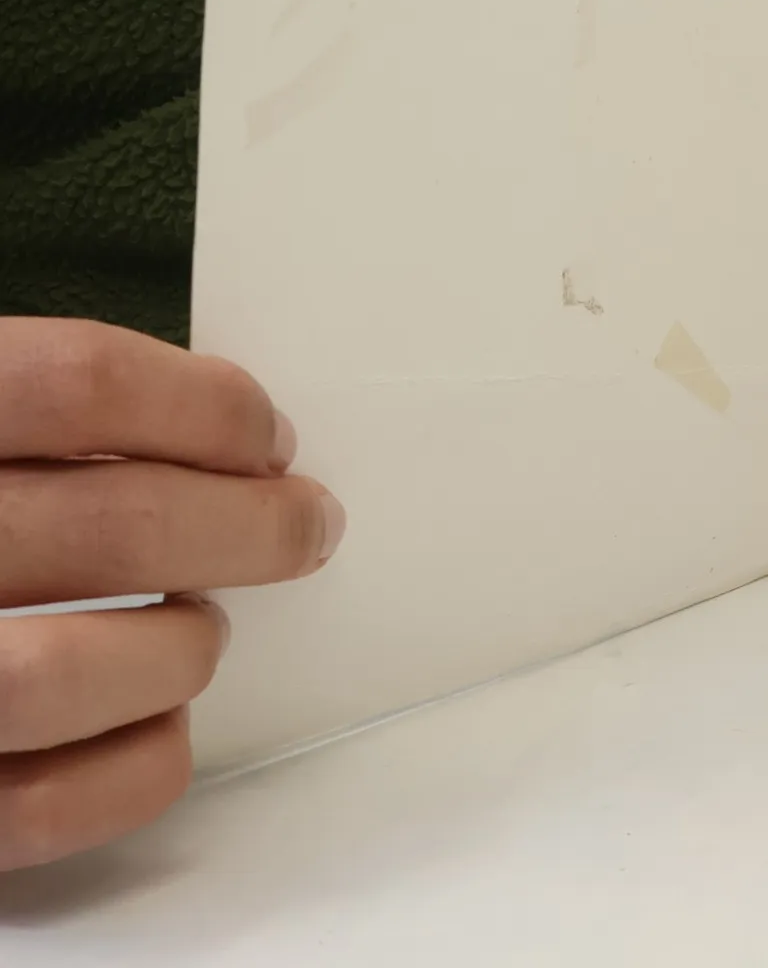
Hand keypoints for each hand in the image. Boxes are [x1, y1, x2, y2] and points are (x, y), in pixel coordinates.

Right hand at [0, 318, 342, 869]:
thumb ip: (48, 421)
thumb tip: (222, 440)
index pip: (80, 384)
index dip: (205, 405)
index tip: (268, 435)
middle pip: (115, 524)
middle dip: (249, 526)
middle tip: (304, 525)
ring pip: (70, 673)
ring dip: (178, 650)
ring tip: (201, 630)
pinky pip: (38, 808)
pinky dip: (133, 767)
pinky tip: (154, 724)